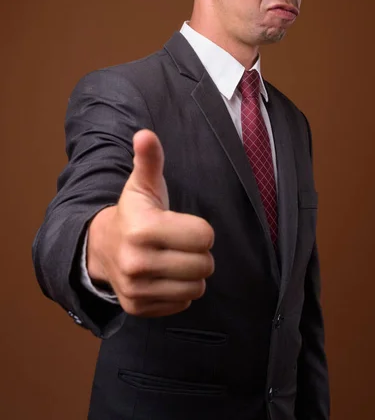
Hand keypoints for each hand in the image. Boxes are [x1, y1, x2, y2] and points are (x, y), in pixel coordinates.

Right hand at [87, 129, 214, 316]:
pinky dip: (180, 290)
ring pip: (197, 287)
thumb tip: (145, 134)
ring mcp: (137, 289)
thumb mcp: (142, 184)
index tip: (182, 224)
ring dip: (192, 273)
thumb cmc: (133, 213)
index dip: (199, 229)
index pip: (205, 236)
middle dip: (199, 252)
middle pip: (205, 264)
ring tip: (174, 259)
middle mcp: (137, 263)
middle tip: (180, 243)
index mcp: (144, 229)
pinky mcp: (139, 308)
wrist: (102, 248)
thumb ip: (149, 160)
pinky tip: (164, 276)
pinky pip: (183, 303)